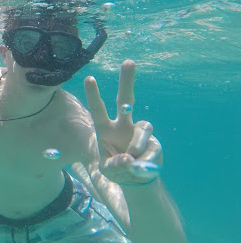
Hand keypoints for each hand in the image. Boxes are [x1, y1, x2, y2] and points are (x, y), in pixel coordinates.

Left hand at [84, 60, 162, 185]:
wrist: (135, 180)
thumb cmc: (116, 168)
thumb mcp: (108, 170)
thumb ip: (114, 165)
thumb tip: (129, 158)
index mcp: (105, 129)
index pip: (98, 109)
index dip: (94, 95)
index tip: (89, 78)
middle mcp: (122, 125)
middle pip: (126, 100)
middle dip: (127, 81)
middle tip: (128, 61)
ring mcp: (139, 132)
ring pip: (143, 128)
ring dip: (137, 146)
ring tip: (132, 161)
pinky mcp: (154, 143)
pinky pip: (151, 149)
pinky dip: (145, 162)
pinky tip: (140, 169)